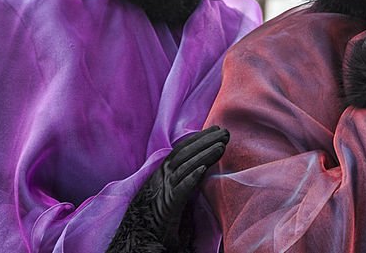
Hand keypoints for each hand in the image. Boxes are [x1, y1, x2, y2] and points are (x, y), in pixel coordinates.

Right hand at [144, 126, 229, 248]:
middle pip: (184, 154)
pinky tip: (203, 170)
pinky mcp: (167, 206)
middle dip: (205, 141)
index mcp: (164, 173)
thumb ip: (184, 179)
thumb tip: (203, 166)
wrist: (140, 237)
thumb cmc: (159, 215)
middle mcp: (162, 178)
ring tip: (221, 146)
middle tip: (225, 133)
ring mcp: (164, 190)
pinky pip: (180, 190)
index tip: (216, 130)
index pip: (182, 150)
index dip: (199, 138)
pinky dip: (190, 178)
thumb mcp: (173, 192)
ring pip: (184, 168)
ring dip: (204, 155)